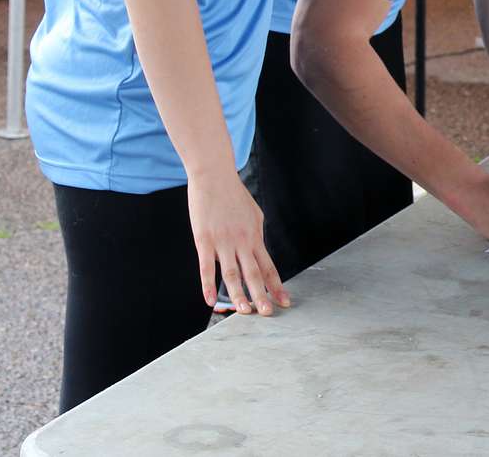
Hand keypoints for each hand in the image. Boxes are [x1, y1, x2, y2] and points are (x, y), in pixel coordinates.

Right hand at [185, 168, 288, 315]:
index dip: (276, 286)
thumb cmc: (234, 195)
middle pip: (254, 274)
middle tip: (268, 314)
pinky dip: (207, 285)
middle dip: (262, 296)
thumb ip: (255, 235)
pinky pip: (206, 267)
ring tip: (244, 311)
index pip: (268, 267)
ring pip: (232, 274)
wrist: (215, 176)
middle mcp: (242, 242)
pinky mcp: (204, 240)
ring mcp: (223, 242)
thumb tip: (259, 250)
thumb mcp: (254, 214)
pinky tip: (210, 300)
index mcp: (255, 237)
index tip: (284, 302)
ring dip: (238, 294)